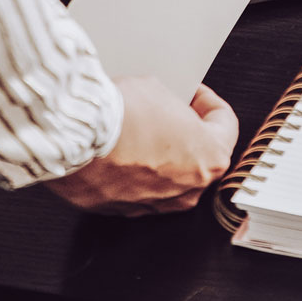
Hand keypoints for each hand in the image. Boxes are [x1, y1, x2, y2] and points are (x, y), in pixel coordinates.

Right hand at [46, 77, 237, 216]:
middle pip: (198, 155)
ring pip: (168, 176)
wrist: (75, 138)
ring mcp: (155, 204)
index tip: (196, 94)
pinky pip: (137, 188)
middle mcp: (187, 188)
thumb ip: (172, 105)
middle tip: (171, 110)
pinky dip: (132, 171)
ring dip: (160, 155)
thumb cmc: (121, 117)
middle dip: (186, 131)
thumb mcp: (158, 90)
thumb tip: (163, 107)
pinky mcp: (122, 210)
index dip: (208, 102)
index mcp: (211, 158)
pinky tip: (121, 149)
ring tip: (143, 129)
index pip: (225, 125)